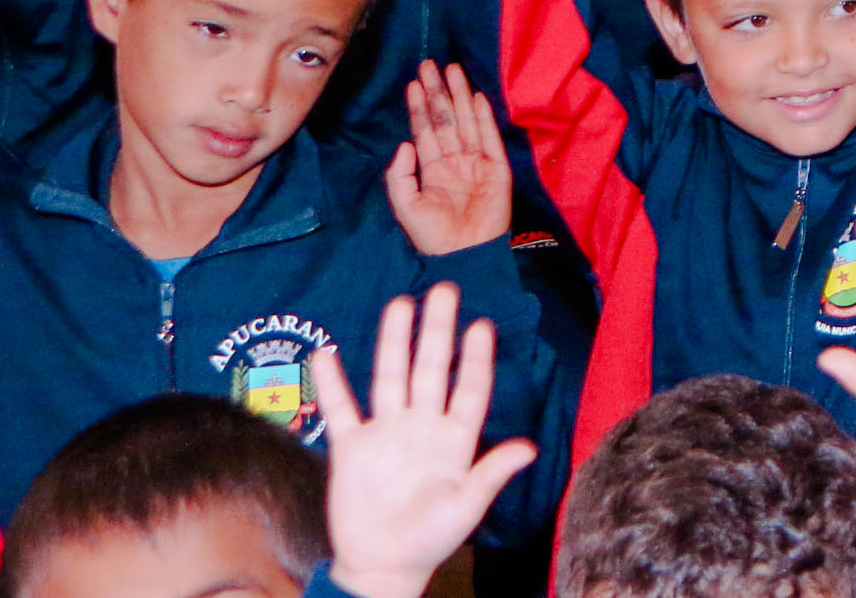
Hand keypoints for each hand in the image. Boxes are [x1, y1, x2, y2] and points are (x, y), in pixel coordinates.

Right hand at [302, 284, 542, 597]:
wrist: (382, 565)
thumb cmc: (430, 539)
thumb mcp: (465, 507)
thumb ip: (492, 475)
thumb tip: (529, 448)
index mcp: (454, 440)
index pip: (469, 390)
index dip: (476, 359)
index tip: (482, 324)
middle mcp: (422, 427)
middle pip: (430, 370)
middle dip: (437, 331)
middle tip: (444, 290)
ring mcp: (386, 433)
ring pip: (390, 378)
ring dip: (394, 342)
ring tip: (399, 304)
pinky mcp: (352, 449)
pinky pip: (342, 409)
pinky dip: (332, 384)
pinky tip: (326, 354)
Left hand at [381, 62, 512, 255]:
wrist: (464, 253)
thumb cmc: (433, 235)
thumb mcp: (406, 206)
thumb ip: (400, 176)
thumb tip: (405, 143)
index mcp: (433, 169)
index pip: (425, 131)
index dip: (420, 107)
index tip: (414, 83)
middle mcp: (455, 160)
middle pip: (445, 119)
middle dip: (438, 92)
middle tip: (430, 65)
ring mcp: (477, 162)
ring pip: (466, 121)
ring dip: (459, 95)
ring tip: (452, 70)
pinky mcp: (497, 168)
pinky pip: (490, 137)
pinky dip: (483, 117)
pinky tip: (476, 97)